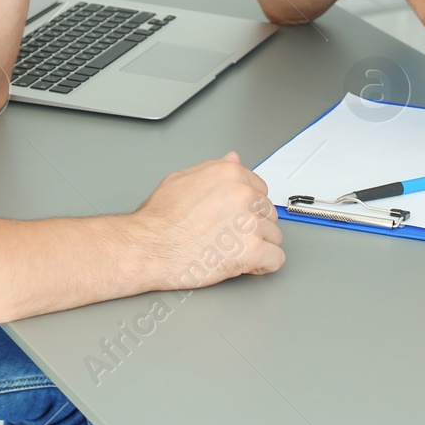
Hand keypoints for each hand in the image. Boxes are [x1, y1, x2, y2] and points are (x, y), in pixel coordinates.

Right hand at [130, 151, 284, 288]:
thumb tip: (232, 159)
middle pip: (268, 213)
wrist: (148, 247)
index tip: (236, 218)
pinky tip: (250, 265)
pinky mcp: (252, 251)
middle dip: (254, 227)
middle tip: (230, 237)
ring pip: (274, 236)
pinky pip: (276, 259)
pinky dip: (265, 265)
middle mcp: (244, 194)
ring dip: (258, 246)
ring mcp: (250, 223)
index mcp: (230, 174)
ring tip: (233, 251)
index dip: (247, 208)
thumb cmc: (159, 219)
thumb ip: (212, 169)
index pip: (260, 190)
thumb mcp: (180, 179)